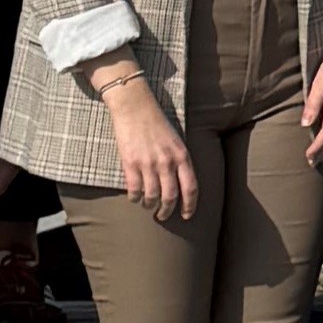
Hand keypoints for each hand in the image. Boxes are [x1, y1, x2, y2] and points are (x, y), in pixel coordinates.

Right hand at [102, 78, 197, 220]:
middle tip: (163, 216)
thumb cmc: (157, 122)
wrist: (135, 106)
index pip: (191, 188)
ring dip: (149, 206)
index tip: (187, 215)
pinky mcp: (130, 163)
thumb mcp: (176, 141)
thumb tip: (179, 184)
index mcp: (182, 156)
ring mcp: (148, 163)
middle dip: (167, 211)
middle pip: (171, 197)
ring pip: (152, 196)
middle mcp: (167, 162)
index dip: (190, 206)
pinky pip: (134, 189)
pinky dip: (134, 198)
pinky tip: (134, 198)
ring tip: (148, 206)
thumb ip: (179, 161)